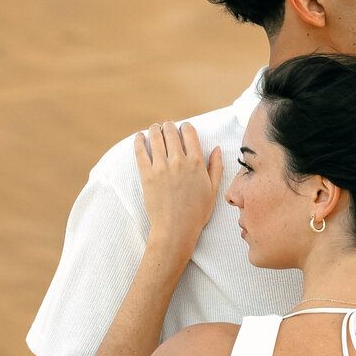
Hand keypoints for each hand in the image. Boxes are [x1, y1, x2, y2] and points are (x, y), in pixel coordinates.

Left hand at [135, 123, 222, 264]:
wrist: (176, 229)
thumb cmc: (197, 212)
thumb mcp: (213, 190)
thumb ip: (216, 167)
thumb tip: (217, 149)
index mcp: (196, 162)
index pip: (189, 133)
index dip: (186, 127)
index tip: (183, 128)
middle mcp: (178, 161)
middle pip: (171, 132)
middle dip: (169, 126)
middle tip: (167, 126)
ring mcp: (161, 167)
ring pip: (155, 138)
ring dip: (154, 129)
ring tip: (154, 128)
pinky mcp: (146, 175)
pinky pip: (140, 152)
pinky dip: (139, 141)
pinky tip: (139, 136)